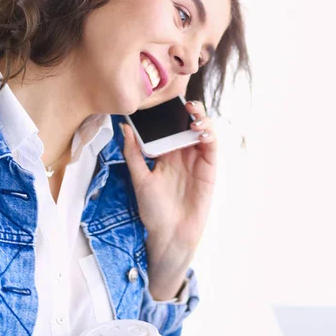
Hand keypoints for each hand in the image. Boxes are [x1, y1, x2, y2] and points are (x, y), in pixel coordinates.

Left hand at [122, 100, 215, 299]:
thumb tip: (124, 128)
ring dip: (200, 119)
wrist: (170, 234)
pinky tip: (201, 131)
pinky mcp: (209, 169)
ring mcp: (196, 160)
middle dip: (187, 110)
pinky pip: (212, 147)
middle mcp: (181, 154)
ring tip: (193, 113)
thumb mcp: (139, 179)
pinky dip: (210, 135)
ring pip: (202, 132)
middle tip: (182, 102)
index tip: (162, 100)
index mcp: (164, 154)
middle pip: (187, 125)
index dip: (169, 112)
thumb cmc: (153, 210)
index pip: (168, 126)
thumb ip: (133, 153)